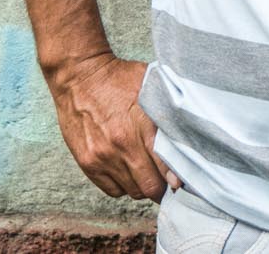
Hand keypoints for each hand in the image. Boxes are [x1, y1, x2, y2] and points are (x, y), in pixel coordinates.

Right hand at [46, 53, 181, 201]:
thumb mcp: (151, 87)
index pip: (166, 166)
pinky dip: (122, 184)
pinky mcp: (87, 163)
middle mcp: (122, 145)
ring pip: (132, 191)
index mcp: (142, 126)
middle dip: (161, 186)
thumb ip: (168, 113)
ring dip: (141, 184)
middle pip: (150, 187)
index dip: (176, 178)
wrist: (79, 76)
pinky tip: (125, 168)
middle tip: (164, 178)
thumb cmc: (120, 79)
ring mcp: (103, 157)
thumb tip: (189, 141)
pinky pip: (112, 190)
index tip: (180, 180)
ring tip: (144, 169)